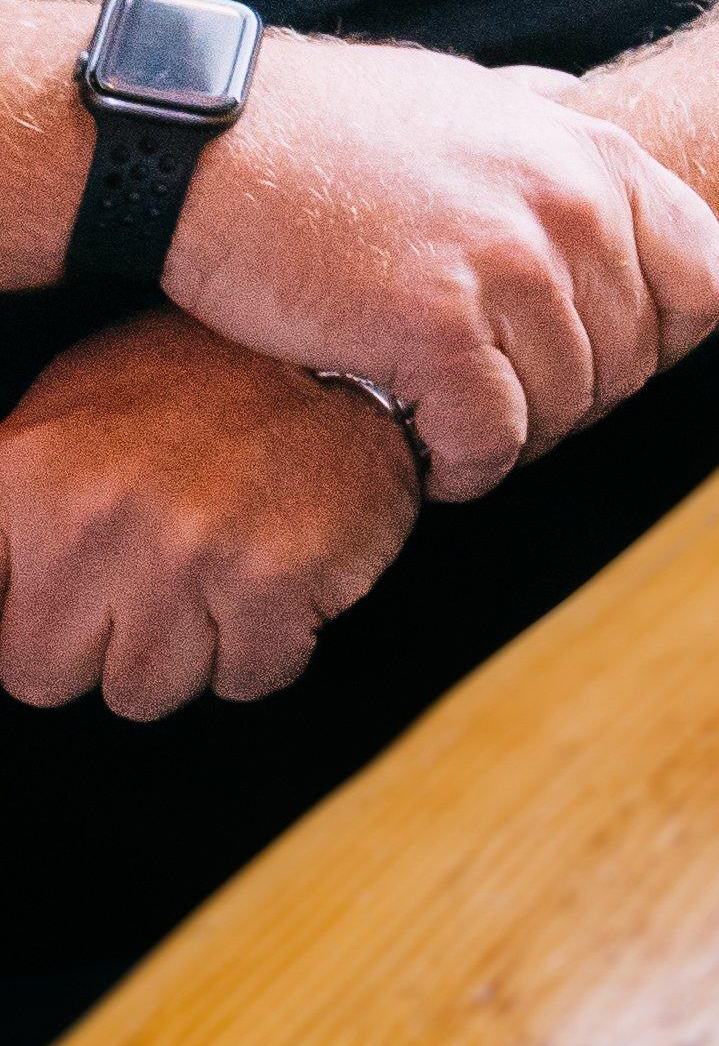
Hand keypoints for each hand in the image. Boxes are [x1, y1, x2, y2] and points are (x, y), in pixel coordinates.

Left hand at [0, 312, 424, 714]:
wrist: (356, 351)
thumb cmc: (205, 384)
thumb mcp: (71, 408)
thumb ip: (10, 507)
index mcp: (25, 471)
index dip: (21, 619)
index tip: (60, 602)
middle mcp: (93, 514)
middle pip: (43, 677)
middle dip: (96, 646)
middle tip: (149, 582)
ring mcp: (186, 551)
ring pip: (141, 694)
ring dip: (184, 653)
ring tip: (215, 575)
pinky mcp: (276, 582)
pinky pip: (246, 681)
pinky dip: (267, 650)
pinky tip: (275, 583)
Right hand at [152, 37, 718, 496]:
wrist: (206, 141)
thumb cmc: (327, 126)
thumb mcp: (468, 97)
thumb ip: (539, 117)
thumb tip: (577, 101)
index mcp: (594, 157)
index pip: (705, 282)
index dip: (662, 343)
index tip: (599, 363)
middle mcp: (571, 207)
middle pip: (632, 360)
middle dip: (577, 404)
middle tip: (510, 414)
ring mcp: (508, 265)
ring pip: (565, 407)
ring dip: (518, 440)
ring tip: (462, 435)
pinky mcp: (434, 325)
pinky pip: (494, 436)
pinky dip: (468, 467)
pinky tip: (434, 463)